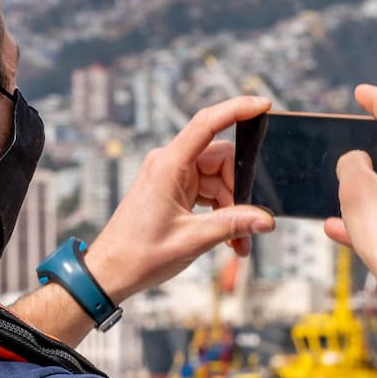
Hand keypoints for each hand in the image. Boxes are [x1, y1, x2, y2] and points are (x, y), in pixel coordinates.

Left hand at [85, 96, 276, 300]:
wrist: (110, 272)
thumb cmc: (138, 255)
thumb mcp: (193, 240)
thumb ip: (233, 225)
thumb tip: (266, 219)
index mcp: (168, 165)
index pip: (207, 123)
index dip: (237, 109)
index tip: (263, 105)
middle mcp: (169, 164)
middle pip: (221, 160)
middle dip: (239, 192)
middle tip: (248, 226)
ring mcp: (171, 177)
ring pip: (217, 180)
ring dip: (232, 209)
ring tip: (237, 242)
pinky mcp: (173, 191)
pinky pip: (207, 192)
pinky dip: (220, 213)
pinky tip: (227, 239)